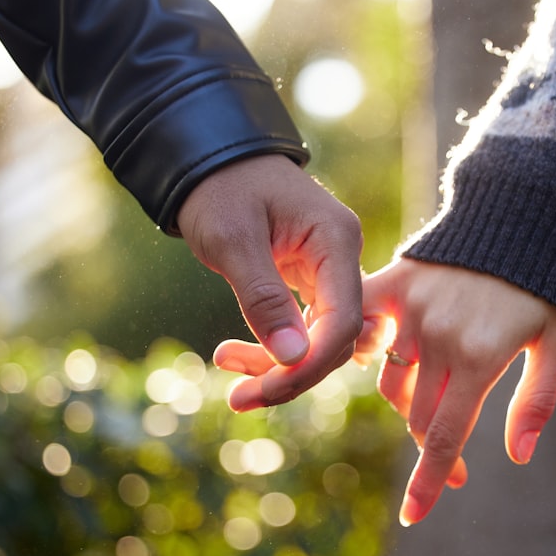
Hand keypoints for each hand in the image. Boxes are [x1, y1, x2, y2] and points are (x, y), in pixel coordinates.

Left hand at [177, 154, 363, 409]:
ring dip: (279, 366)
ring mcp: (328, 270)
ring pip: (319, 339)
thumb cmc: (220, 187)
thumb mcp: (233, 240)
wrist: (210, 157)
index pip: (344, 321)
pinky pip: (302, 327)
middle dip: (291, 373)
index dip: (311, 364)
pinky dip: (273, 347)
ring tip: (229, 375)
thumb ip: (263, 298)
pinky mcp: (309, 281)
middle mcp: (342, 258)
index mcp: (337, 241)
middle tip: (239, 397)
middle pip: (336, 338)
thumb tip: (293, 358)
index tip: (266, 389)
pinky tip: (235, 354)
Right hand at [356, 257, 555, 525]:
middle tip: (454, 464)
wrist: (524, 218)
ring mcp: (411, 309)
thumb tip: (517, 457)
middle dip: (434, 447)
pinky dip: (362, 352)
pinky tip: (367, 363)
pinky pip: (364, 329)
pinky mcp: (394, 284)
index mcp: (479, 357)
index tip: (415, 516)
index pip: (444, 435)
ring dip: (408, 405)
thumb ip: (536, 401)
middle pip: (417, 415)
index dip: (429, 480)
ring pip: (392, 382)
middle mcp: (438, 337)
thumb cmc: (546, 288)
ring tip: (435, 404)